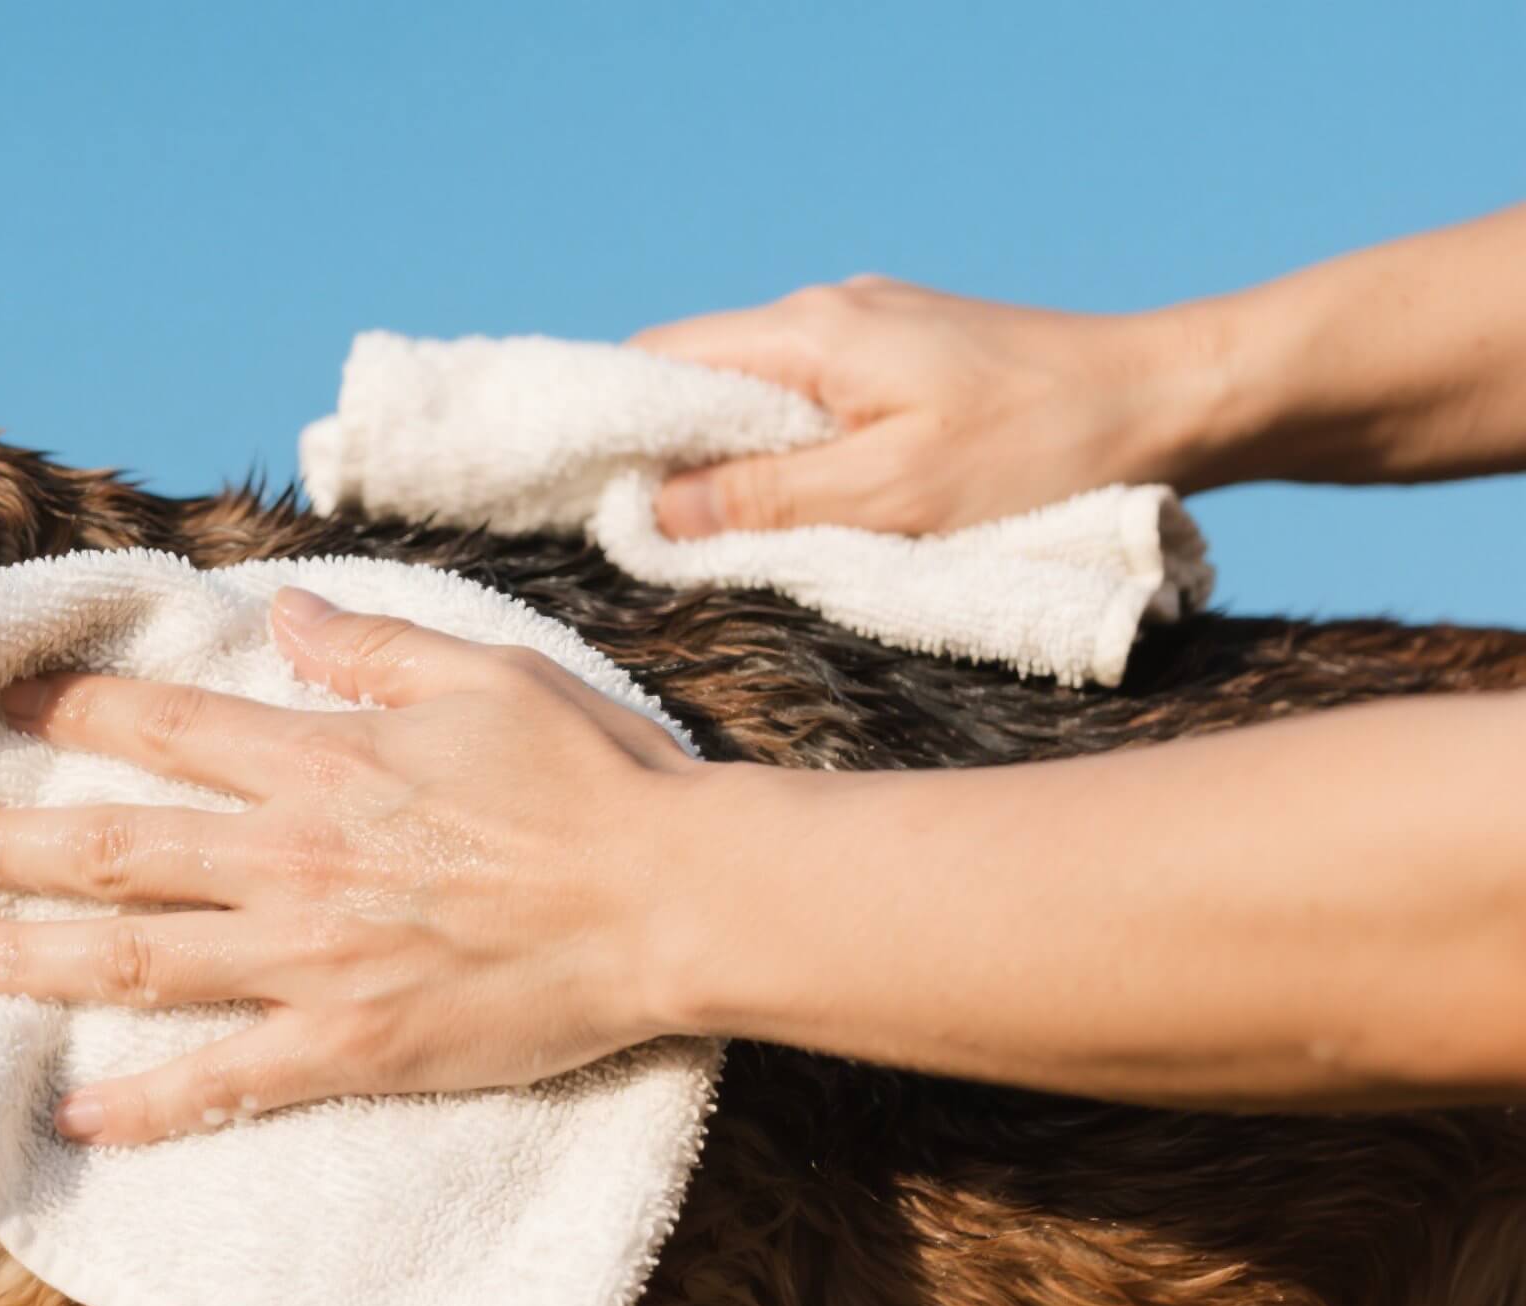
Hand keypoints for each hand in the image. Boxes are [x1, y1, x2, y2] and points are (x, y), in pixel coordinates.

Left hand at [0, 587, 715, 1145]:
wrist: (670, 902)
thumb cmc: (592, 779)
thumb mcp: (486, 673)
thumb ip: (373, 646)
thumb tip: (287, 611)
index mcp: (322, 762)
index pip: (164, 730)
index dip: (72, 712)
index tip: (3, 706)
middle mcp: (292, 859)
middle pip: (111, 853)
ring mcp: (312, 961)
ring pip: (134, 963)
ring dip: (25, 960)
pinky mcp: (351, 1048)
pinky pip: (225, 1081)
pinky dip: (147, 1102)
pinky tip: (74, 1113)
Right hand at [629, 278, 1215, 536]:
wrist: (1177, 400)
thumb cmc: (1044, 450)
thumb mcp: (893, 495)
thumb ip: (766, 500)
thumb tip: (655, 511)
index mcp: (809, 334)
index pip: (658, 361)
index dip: (610, 427)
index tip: (582, 495)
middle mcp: (828, 313)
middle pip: (701, 377)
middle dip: (666, 454)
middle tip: (648, 537)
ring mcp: (873, 330)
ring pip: (760, 394)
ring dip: (735, 462)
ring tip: (728, 536)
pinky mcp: (912, 358)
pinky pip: (816, 401)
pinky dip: (791, 453)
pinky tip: (809, 506)